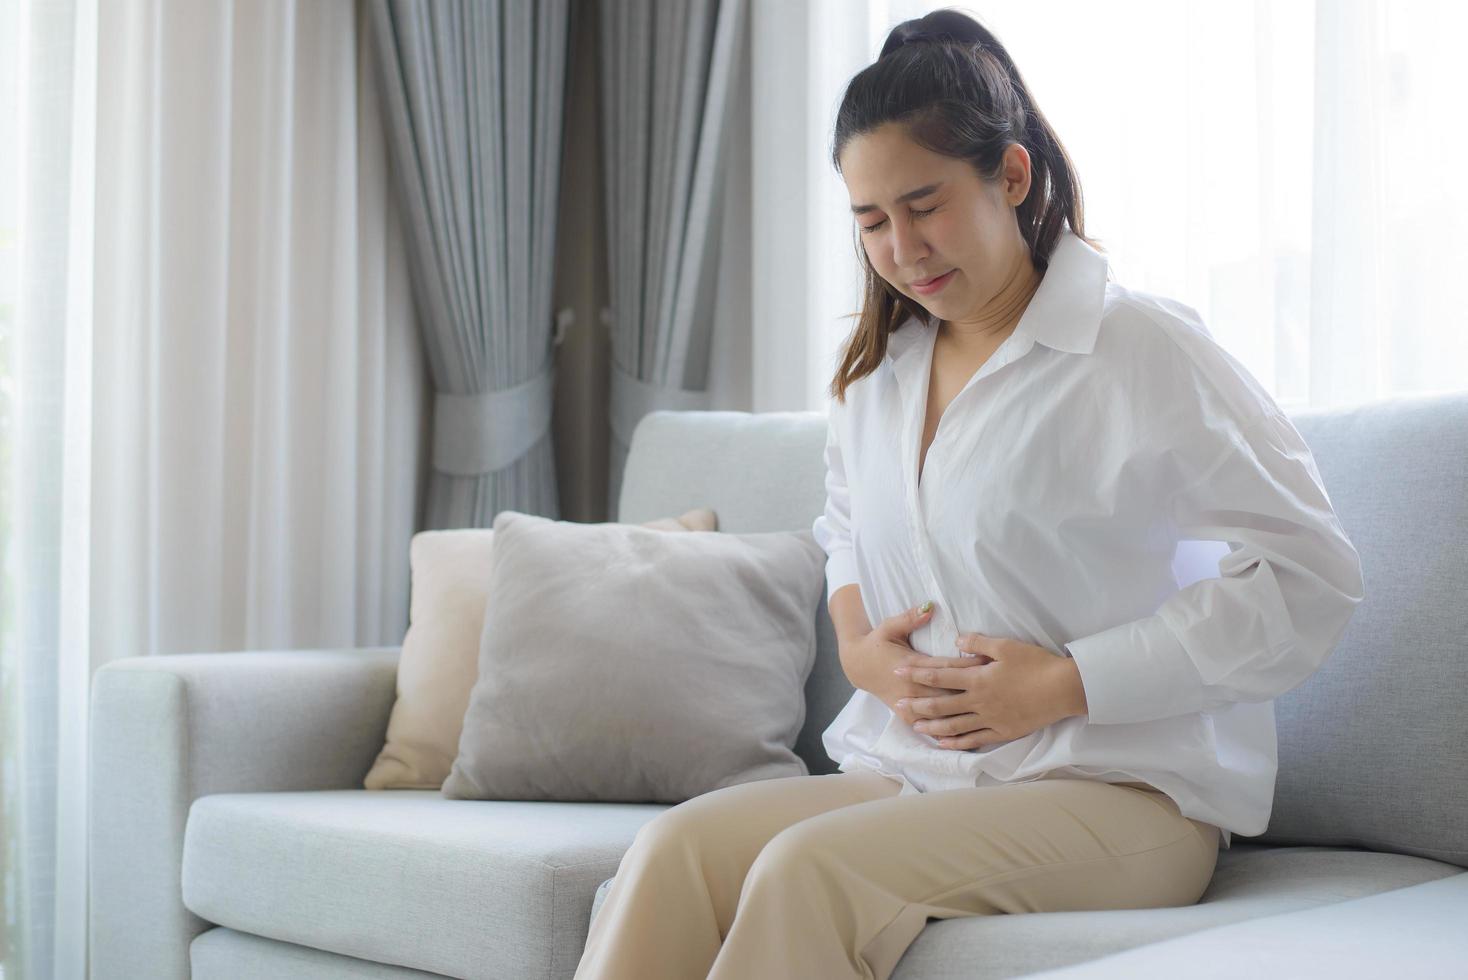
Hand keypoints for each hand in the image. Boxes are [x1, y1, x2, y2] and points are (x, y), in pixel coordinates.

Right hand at [838, 603, 983, 727]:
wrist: (858, 665)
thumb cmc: (877, 643)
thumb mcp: (889, 626)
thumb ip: (909, 618)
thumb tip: (929, 607)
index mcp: (911, 664)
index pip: (945, 667)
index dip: (968, 666)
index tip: (989, 663)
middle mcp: (912, 688)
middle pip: (947, 692)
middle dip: (972, 691)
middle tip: (997, 689)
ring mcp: (908, 703)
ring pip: (940, 713)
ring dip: (963, 714)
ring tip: (988, 715)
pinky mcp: (905, 714)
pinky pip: (928, 726)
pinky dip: (945, 731)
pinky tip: (964, 736)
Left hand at [892, 633, 1082, 749]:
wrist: (1063, 689)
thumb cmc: (1036, 664)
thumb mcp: (1005, 646)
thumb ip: (977, 642)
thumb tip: (955, 641)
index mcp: (978, 678)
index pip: (940, 675)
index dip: (917, 673)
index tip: (898, 671)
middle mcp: (979, 701)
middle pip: (941, 703)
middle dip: (917, 703)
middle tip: (897, 704)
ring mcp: (990, 719)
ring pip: (954, 725)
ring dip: (932, 727)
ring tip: (915, 727)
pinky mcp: (1003, 731)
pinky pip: (975, 739)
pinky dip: (958, 743)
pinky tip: (944, 744)